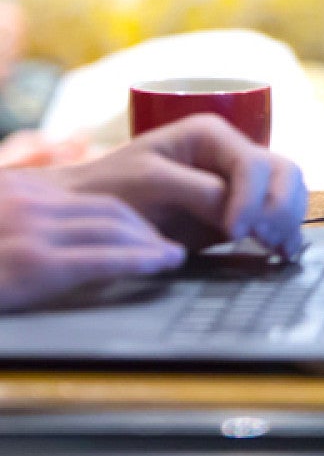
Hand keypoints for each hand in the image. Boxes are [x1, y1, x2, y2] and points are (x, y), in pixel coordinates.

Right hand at [0, 172, 183, 311]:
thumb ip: (24, 226)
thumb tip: (60, 243)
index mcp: (18, 190)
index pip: (89, 198)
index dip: (128, 216)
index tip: (147, 231)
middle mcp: (27, 202)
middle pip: (109, 209)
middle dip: (146, 229)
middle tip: (168, 247)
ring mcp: (30, 231)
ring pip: (113, 228)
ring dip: (152, 243)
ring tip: (174, 256)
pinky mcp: (34, 264)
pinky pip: (101, 259)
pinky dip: (139, 260)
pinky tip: (160, 264)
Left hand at [34, 114, 307, 255]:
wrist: (91, 213)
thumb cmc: (111, 189)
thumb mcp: (149, 182)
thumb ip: (197, 191)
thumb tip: (238, 213)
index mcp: (211, 135)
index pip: (254, 164)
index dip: (251, 198)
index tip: (234, 232)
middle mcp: (232, 154)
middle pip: (284, 173)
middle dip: (281, 207)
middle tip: (265, 239)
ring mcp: (239, 183)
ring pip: (290, 191)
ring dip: (290, 220)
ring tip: (277, 248)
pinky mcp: (241, 210)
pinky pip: (279, 214)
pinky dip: (287, 232)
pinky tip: (283, 252)